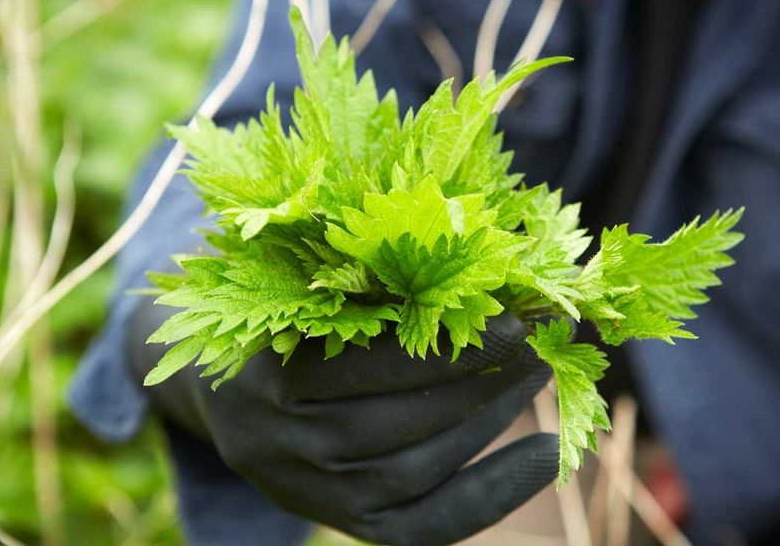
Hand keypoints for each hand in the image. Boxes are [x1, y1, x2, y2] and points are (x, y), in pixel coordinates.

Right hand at [127, 299, 556, 544]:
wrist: (232, 402)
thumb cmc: (282, 325)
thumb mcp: (299, 291)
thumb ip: (362, 281)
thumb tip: (474, 259)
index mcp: (261, 376)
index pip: (366, 368)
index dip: (446, 348)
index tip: (515, 321)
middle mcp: (279, 445)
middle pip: (394, 425)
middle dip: (478, 385)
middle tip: (536, 347)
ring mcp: (309, 492)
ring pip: (414, 472)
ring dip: (488, 425)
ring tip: (535, 379)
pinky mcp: (343, 523)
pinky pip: (425, 526)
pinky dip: (494, 493)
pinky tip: (547, 456)